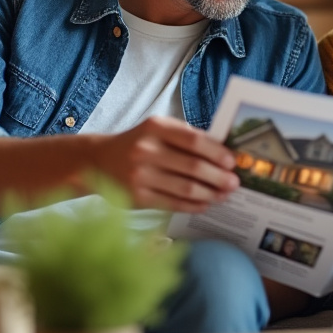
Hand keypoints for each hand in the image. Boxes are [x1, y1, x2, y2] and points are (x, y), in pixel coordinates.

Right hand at [91, 115, 239, 213]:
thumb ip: (186, 137)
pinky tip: (205, 204)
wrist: (99, 161)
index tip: (232, 162)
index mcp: (155, 128)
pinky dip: (193, 205)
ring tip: (223, 195)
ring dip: (210, 193)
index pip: (194, 140)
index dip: (217, 152)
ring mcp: (140, 175)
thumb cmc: (138, 143)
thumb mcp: (158, 130)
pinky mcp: (138, 197)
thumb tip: (223, 152)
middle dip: (218, 177)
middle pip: (193, 167)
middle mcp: (146, 150)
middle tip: (234, 183)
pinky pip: (173, 203)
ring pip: (185, 188)